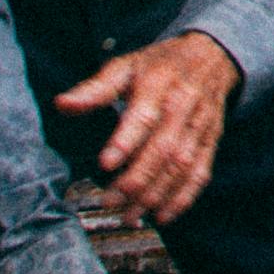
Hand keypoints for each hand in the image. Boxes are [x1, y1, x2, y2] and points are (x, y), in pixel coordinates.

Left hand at [54, 31, 239, 223]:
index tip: (104, 165)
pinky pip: (200, 173)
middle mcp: (183, 107)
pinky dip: (183, 198)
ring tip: (129, 216)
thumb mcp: (125, 66)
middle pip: (163, 149)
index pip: (143, 117)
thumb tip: (62, 104)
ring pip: (181, 167)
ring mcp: (200, 126)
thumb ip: (94, 89)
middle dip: (136, 180)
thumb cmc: (158, 65)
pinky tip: (162, 216)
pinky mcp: (210, 142)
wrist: (211, 57)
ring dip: (156, 195)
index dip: (125, 142)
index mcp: (158, 84)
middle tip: (109, 202)